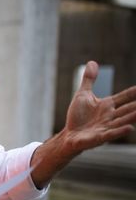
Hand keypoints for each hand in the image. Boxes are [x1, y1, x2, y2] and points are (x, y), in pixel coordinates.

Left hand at [30, 61, 135, 187]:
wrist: (70, 134)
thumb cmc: (78, 116)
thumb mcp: (83, 95)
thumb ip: (89, 80)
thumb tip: (92, 62)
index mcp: (108, 105)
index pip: (125, 97)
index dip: (134, 92)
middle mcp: (111, 116)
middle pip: (128, 109)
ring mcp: (106, 126)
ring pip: (123, 120)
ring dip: (133, 116)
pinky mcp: (99, 137)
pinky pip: (111, 133)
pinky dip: (120, 131)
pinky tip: (130, 128)